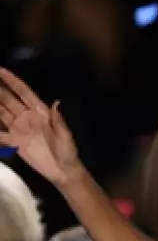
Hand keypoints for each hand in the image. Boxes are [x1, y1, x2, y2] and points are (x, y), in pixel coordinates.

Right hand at [0, 68, 80, 185]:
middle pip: (8, 99)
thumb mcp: (65, 136)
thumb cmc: (67, 152)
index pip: (24, 92)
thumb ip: (58, 120)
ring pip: (0, 112)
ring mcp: (19, 128)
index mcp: (40, 112)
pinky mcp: (14, 141)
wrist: (63, 171)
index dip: (12, 81)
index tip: (0, 70)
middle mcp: (27, 116)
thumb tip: (56, 102)